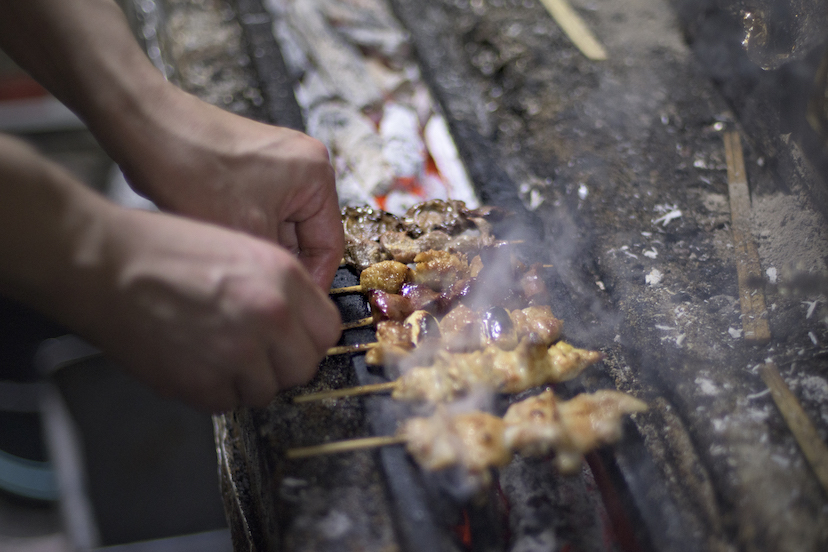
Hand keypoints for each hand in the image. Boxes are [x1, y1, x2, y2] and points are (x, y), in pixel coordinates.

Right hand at [84, 207, 341, 410]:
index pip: (328, 330)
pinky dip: (214, 390)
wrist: (105, 266)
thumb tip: (300, 322)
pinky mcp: (203, 384)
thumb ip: (280, 288)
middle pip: (304, 367)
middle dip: (284, 364)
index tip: (294, 340)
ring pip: (266, 391)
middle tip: (257, 354)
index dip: (309, 337)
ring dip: (247, 380)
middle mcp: (269, 316)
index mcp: (283, 278)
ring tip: (218, 353)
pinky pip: (227, 403)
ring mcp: (238, 354)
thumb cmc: (165, 250)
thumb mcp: (241, 248)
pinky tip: (195, 361)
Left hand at [109, 86, 343, 289]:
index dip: (312, 281)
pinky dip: (243, 228)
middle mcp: (304, 163)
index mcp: (317, 174)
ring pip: (278, 225)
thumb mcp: (245, 232)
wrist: (145, 127)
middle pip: (304, 235)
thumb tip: (289, 296)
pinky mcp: (250, 164)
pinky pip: (259, 209)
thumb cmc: (193, 168)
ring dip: (257, 245)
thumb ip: (278, 268)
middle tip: (255, 287)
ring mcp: (277, 162)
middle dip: (278, 260)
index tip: (293, 305)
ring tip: (231, 259)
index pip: (329, 245)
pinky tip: (218, 237)